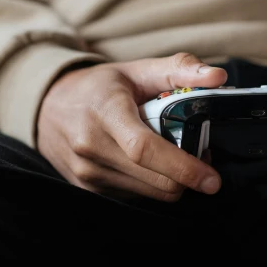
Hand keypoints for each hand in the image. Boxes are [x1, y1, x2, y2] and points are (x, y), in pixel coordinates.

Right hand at [37, 53, 227, 201]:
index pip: (144, 149)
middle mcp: (92, 147)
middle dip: (188, 175)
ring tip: (173, 154)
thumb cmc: (98, 88)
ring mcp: (87, 174)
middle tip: (200, 153)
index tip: (211, 178)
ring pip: (151, 194)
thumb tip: (218, 77)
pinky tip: (149, 164)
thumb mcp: (137, 69)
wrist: (48, 107)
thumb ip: (180, 69)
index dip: (183, 167)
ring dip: (172, 180)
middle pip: (156, 180)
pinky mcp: (88, 190)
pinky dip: (153, 184)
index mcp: (105, 113)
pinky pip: (137, 197)